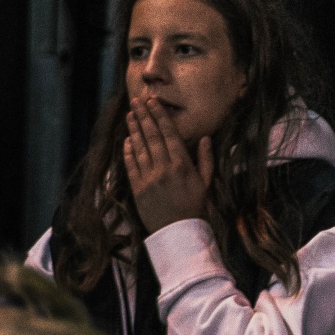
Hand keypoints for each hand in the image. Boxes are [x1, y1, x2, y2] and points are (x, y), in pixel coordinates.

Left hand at [123, 97, 211, 233]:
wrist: (179, 232)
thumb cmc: (196, 206)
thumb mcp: (206, 182)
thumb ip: (205, 159)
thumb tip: (205, 138)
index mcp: (182, 164)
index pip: (169, 133)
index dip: (160, 116)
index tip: (154, 102)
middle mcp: (164, 168)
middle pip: (152, 136)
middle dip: (144, 117)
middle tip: (137, 101)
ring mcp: (149, 178)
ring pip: (139, 148)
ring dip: (134, 130)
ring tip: (130, 115)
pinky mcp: (138, 189)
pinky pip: (131, 166)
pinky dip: (128, 152)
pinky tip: (127, 140)